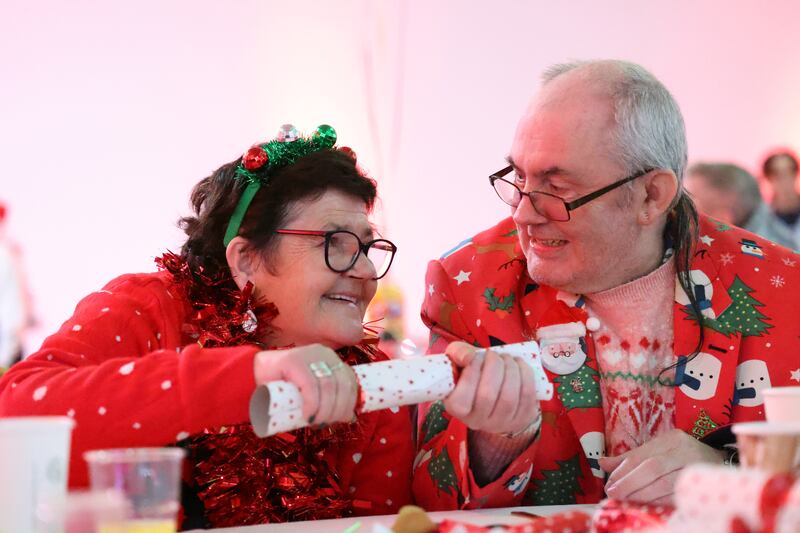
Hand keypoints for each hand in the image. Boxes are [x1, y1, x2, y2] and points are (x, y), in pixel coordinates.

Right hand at [253, 344, 357, 425]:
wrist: (249, 378)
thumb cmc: (281, 390)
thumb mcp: (310, 393)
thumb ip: (327, 399)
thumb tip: (349, 418)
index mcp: (329, 358)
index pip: (349, 380)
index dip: (350, 402)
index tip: (343, 419)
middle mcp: (322, 353)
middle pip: (342, 384)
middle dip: (339, 408)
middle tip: (326, 423)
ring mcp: (307, 354)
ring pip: (328, 386)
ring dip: (326, 409)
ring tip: (316, 422)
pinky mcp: (293, 360)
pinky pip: (310, 385)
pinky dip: (313, 404)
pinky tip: (308, 415)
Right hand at [443, 341, 539, 434]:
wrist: (494, 388)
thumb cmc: (472, 372)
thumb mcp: (458, 360)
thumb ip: (457, 353)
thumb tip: (469, 357)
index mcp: (456, 408)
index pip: (461, 399)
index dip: (470, 373)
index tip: (475, 357)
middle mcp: (477, 421)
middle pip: (487, 396)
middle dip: (493, 367)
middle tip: (493, 354)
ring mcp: (501, 423)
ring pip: (509, 397)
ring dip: (510, 369)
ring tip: (506, 358)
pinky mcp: (522, 419)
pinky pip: (527, 396)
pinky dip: (525, 374)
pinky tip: (518, 364)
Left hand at [599, 429, 725, 503]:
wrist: (724, 466)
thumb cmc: (685, 458)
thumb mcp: (659, 451)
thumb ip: (632, 458)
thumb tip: (602, 462)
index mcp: (672, 439)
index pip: (642, 454)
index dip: (623, 470)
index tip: (609, 483)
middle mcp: (685, 451)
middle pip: (652, 467)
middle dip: (629, 483)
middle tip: (613, 494)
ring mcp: (696, 469)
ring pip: (664, 483)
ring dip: (641, 495)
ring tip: (625, 501)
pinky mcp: (703, 486)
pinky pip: (677, 496)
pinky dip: (659, 502)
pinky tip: (646, 507)